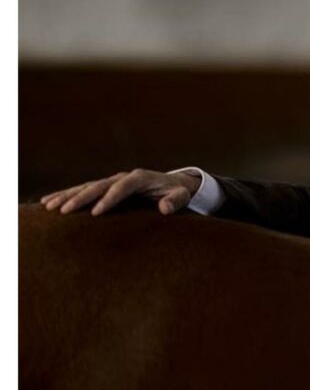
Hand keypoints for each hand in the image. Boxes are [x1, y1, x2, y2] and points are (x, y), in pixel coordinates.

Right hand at [40, 169, 201, 216]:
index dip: (109, 199)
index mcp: (140, 178)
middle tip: (64, 210)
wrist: (172, 184)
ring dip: (67, 196)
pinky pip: (83, 190)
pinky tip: (47, 202)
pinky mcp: (105, 187)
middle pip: (98, 185)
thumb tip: (165, 208)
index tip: (96, 212)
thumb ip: (176, 201)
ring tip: (48, 206)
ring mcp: (112, 181)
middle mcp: (122, 177)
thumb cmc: (177, 193)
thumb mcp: (182, 196)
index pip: (122, 187)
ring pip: (86, 187)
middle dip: (80, 198)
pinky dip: (66, 195)